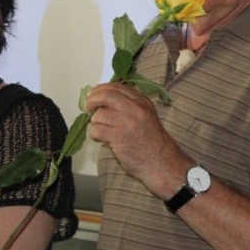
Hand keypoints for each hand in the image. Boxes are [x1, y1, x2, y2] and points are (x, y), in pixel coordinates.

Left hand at [85, 82, 188, 196]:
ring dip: (95, 123)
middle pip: (105, 96)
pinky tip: (103, 139)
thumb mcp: (146, 115)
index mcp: (142, 101)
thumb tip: (103, 97)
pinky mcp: (118, 137)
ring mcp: (126, 122)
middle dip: (92, 100)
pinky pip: (96, 130)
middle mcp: (135, 108)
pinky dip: (95, 134)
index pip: (116, 87)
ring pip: (98, 115)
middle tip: (88, 107)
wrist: (161, 162)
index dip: (101, 89)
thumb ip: (130, 104)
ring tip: (103, 130)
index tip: (94, 94)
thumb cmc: (152, 141)